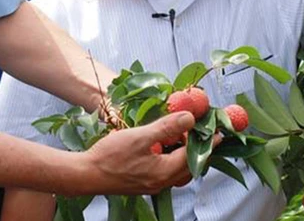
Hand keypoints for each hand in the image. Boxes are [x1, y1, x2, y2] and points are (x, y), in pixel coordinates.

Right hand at [71, 111, 194, 195]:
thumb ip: (166, 128)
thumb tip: (189, 118)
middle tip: (202, 133)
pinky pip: (166, 172)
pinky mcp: (143, 183)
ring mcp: (151, 185)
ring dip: (184, 155)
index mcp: (164, 172)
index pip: (193, 156)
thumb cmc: (110, 156)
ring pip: (177, 171)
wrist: (85, 175)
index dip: (206, 142)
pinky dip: (171, 160)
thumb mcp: (140, 137)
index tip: (218, 133)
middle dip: (198, 150)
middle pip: (188, 167)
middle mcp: (161, 182)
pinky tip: (164, 147)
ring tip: (184, 137)